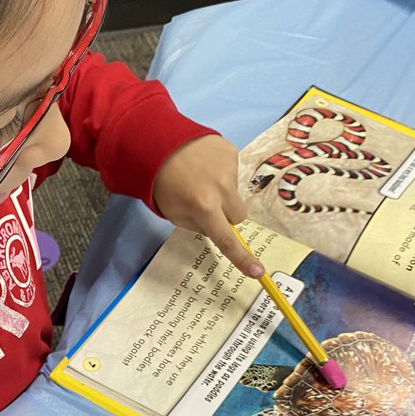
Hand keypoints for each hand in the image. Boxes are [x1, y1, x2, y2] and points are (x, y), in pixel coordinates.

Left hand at [153, 134, 263, 277]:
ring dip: (222, 191)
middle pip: (239, 216)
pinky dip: (221, 171)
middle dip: (227, 216)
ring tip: (199, 177)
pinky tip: (203, 164)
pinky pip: (233, 171)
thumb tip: (219, 227)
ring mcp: (229, 168)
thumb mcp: (175, 215)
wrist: (157, 143)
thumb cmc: (163, 185)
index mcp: (204, 207)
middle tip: (207, 204)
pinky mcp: (231, 152)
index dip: (242, 258)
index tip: (257, 272)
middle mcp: (221, 188)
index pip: (227, 239)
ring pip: (235, 193)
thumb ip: (199, 226)